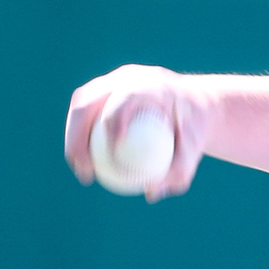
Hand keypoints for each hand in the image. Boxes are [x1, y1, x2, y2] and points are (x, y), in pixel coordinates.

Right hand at [64, 64, 216, 202]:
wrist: (192, 105)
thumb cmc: (193, 129)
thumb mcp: (194, 149)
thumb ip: (179, 170)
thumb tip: (151, 192)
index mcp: (150, 84)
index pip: (125, 98)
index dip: (113, 120)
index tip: (112, 150)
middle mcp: (126, 76)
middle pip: (89, 100)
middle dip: (78, 134)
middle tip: (85, 168)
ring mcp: (111, 79)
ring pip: (81, 105)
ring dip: (74, 137)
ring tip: (81, 170)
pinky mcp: (103, 89)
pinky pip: (86, 112)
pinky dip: (81, 137)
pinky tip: (85, 166)